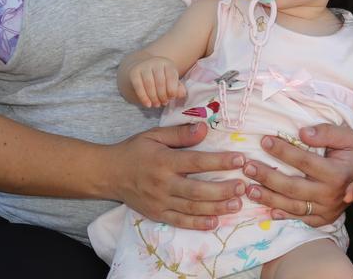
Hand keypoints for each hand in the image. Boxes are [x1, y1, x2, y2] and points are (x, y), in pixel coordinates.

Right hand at [109, 122, 245, 230]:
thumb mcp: (154, 135)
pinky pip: (180, 221)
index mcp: (164, 161)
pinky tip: (215, 222)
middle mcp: (163, 183)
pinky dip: (198, 224)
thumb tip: (204, 128)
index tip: (240, 159)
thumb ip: (180, 133)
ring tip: (236, 204)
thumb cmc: (135, 151)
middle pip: (197, 190)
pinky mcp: (157, 214)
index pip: (196, 162)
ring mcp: (160, 202)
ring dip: (216, 207)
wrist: (109, 174)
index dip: (219, 161)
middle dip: (222, 190)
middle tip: (242, 186)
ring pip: (191, 208)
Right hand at [126, 56, 185, 106]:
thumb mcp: (170, 81)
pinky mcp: (134, 72)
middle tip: (164, 103)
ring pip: (149, 84)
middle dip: (163, 95)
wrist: (140, 69)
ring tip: (156, 105)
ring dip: (154, 97)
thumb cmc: (159, 78)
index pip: (171, 76)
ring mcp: (144, 66)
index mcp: (167, 63)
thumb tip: (182, 94)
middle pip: (160, 82)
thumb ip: (178, 88)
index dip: (173, 89)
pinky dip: (144, 97)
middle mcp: (155, 62)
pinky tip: (148, 105)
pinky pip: (139, 86)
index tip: (172, 98)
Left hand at [244, 123, 352, 226]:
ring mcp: (327, 210)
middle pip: (293, 187)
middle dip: (267, 177)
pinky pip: (301, 220)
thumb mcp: (347, 136)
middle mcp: (331, 195)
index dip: (282, 151)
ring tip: (249, 189)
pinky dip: (283, 216)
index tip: (264, 140)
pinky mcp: (324, 219)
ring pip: (293, 206)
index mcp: (337, 173)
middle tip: (247, 167)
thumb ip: (326, 133)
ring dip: (269, 198)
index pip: (304, 161)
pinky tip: (267, 209)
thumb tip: (302, 134)